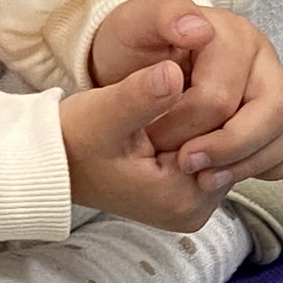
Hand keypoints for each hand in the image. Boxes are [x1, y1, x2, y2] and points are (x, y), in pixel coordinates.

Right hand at [60, 64, 221, 231]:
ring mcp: (191, 205)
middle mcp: (194, 210)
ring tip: (168, 105)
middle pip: (228, 148)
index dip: (208, 101)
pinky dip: (196, 132)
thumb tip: (172, 72)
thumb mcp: (103, 114)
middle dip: (209, 113)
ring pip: (219, 148)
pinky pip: (208, 155)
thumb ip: (141, 97)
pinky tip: (170, 118)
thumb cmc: (75, 140)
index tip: (180, 82)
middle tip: (173, 91)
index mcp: (182, 198)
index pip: (227, 140)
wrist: (54, 161)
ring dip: (204, 121)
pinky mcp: (185, 195)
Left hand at [90, 0, 282, 184]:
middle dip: (224, 149)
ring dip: (244, 164)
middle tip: (182, 164)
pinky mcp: (282, 115)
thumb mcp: (130, 28)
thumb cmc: (134, 55)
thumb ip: (160, 17)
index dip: (186, 126)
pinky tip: (228, 170)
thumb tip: (198, 30)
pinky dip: (267, 166)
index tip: (152, 141)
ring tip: (202, 176)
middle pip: (271, 112)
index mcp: (230, 33)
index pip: (220, 95)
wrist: (135, 74)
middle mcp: (262, 57)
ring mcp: (277, 86)